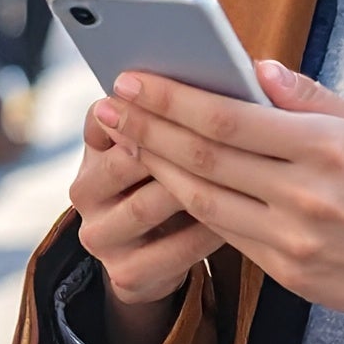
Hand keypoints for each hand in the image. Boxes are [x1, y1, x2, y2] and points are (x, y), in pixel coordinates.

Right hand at [67, 98, 222, 343]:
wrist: (164, 255)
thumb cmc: (183, 176)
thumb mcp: (179, 139)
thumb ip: (198, 104)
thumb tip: (258, 69)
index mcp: (94, 145)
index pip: (103, 115)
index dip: (141, 103)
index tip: (184, 88)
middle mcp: (84, 189)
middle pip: (126, 158)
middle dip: (173, 142)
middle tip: (225, 128)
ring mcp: (101, 235)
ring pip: (148, 204)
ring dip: (193, 187)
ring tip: (240, 171)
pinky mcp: (124, 274)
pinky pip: (172, 249)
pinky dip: (208, 231)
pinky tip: (244, 215)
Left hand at [100, 60, 343, 327]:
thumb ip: (304, 95)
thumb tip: (251, 66)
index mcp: (324, 144)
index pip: (228, 117)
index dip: (172, 98)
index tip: (133, 79)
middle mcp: (304, 192)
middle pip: (204, 156)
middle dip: (147, 128)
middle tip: (107, 105)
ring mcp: (292, 238)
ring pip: (203, 198)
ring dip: (153, 166)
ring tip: (120, 138)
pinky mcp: (286, 271)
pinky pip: (223, 233)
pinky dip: (186, 203)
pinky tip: (161, 179)